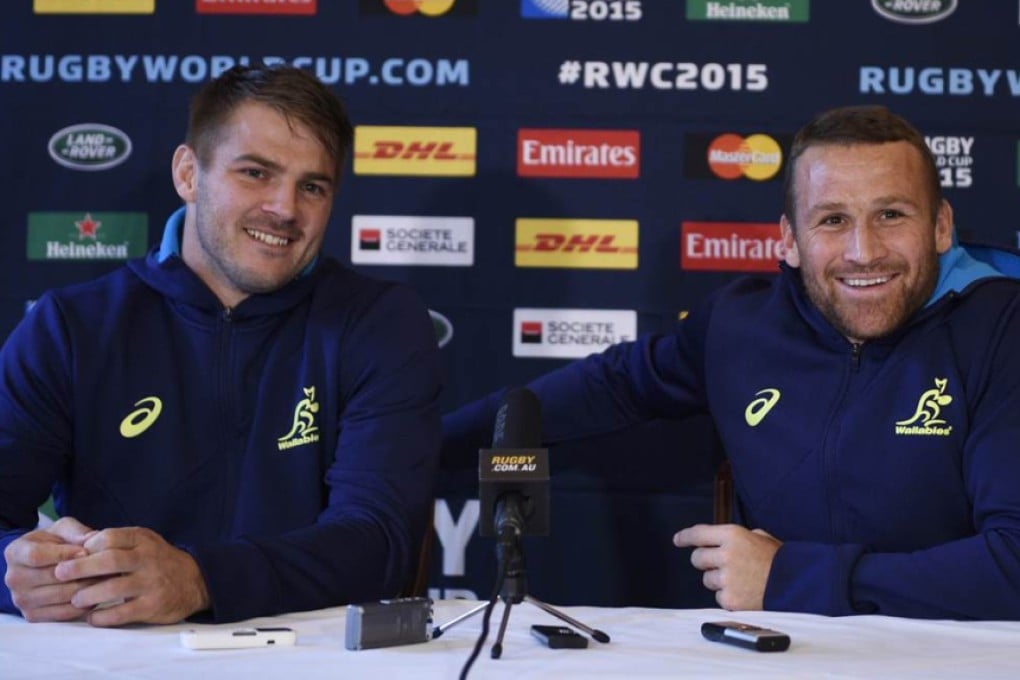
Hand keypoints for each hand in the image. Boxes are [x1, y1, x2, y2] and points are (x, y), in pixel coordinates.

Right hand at [3, 516, 98, 621]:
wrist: (46, 564)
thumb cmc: (56, 543)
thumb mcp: (63, 529)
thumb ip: (76, 531)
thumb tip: (92, 540)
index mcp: (15, 553)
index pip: (37, 556)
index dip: (63, 554)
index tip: (84, 551)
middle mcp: (14, 578)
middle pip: (52, 578)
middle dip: (82, 571)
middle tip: (105, 566)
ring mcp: (22, 600)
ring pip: (62, 596)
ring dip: (87, 587)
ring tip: (104, 578)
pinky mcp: (33, 616)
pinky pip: (64, 613)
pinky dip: (84, 604)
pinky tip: (97, 593)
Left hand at [53, 526, 209, 625]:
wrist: (195, 581)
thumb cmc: (158, 561)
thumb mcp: (143, 542)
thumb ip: (117, 542)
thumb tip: (79, 546)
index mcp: (143, 540)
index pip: (109, 537)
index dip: (86, 546)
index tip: (70, 555)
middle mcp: (148, 559)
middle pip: (110, 560)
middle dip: (80, 567)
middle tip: (60, 573)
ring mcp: (151, 583)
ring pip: (113, 588)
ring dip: (88, 595)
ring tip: (76, 599)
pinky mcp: (153, 606)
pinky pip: (122, 613)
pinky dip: (102, 617)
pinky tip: (93, 617)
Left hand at [673, 523, 780, 610]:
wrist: (797, 585)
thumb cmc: (780, 560)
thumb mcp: (760, 537)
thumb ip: (738, 537)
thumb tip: (722, 540)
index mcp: (732, 535)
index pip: (698, 534)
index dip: (685, 537)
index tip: (678, 540)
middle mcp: (725, 555)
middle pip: (697, 558)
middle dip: (704, 561)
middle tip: (718, 564)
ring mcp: (726, 578)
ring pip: (707, 580)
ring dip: (717, 580)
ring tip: (740, 580)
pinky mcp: (729, 599)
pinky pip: (718, 597)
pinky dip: (728, 596)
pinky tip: (744, 592)